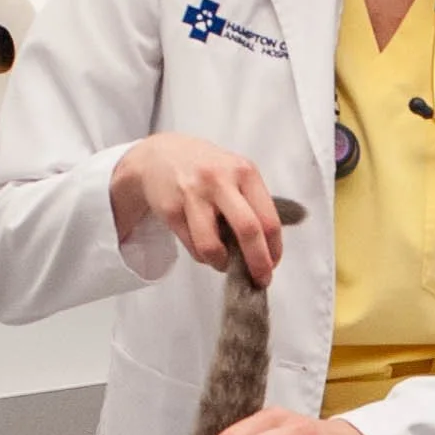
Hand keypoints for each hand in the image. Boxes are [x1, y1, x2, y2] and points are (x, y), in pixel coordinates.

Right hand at [110, 135, 282, 285]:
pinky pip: (192, 246)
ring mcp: (193, 194)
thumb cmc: (206, 169)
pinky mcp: (171, 209)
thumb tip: (267, 250)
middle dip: (258, 263)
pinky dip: (202, 255)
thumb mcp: (236, 172)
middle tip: (260, 279)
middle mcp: (220, 180)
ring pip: (213, 247)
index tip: (273, 264)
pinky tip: (204, 246)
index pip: (268, 218)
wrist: (160, 155)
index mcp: (244, 171)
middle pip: (248, 230)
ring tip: (224, 261)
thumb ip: (253, 203)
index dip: (274, 249)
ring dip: (222, 263)